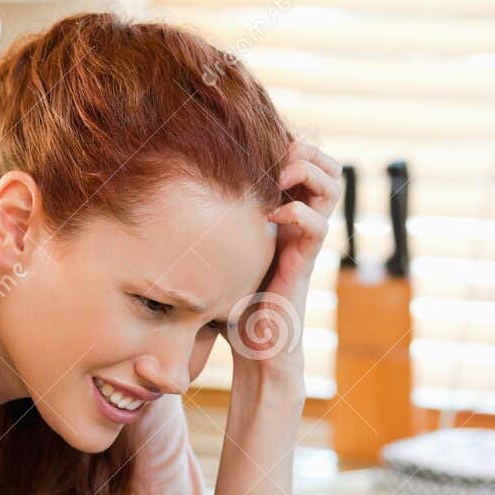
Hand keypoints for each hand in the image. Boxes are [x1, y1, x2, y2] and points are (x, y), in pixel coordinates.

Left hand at [229, 140, 341, 390]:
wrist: (254, 349)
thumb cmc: (231, 305)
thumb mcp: (218, 256)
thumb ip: (207, 228)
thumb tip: (161, 199)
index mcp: (284, 215)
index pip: (304, 163)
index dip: (289, 145)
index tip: (258, 145)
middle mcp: (301, 223)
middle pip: (328, 167)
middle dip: (307, 150)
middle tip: (278, 157)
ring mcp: (306, 241)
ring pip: (332, 187)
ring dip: (308, 171)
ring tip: (281, 177)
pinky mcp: (306, 263)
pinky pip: (318, 227)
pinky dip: (299, 213)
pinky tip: (273, 218)